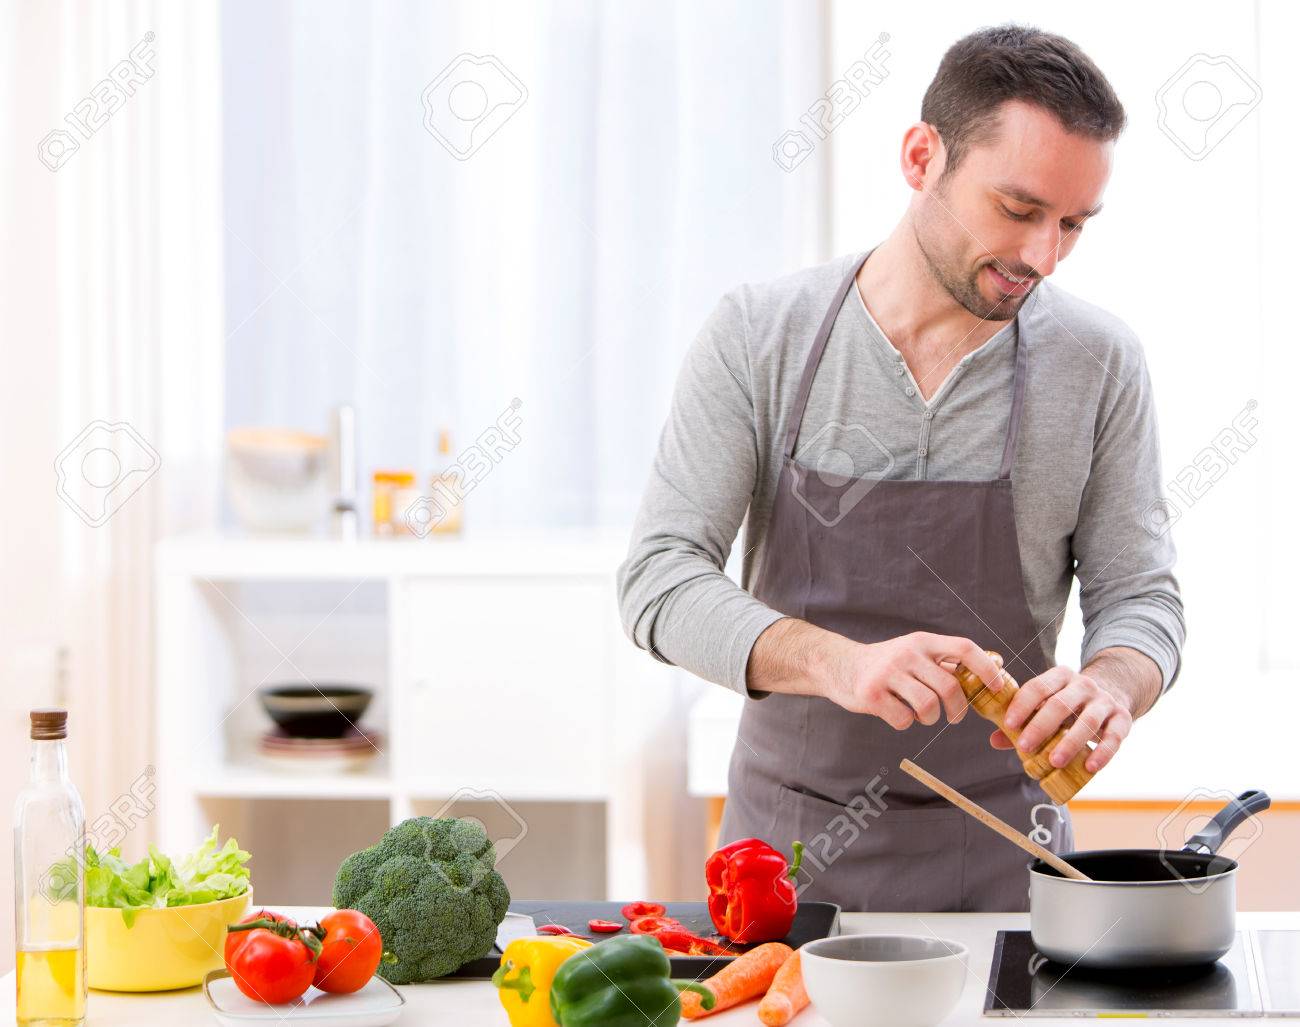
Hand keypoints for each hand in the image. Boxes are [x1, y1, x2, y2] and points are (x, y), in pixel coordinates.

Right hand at [822, 632, 1003, 729]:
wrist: (838, 665)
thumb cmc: (885, 664)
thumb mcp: (913, 652)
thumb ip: (942, 661)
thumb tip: (988, 672)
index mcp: (922, 642)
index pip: (964, 649)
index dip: (986, 668)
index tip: (997, 687)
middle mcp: (907, 653)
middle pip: (949, 686)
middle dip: (958, 710)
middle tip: (955, 718)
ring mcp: (888, 673)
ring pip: (928, 706)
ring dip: (930, 719)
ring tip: (921, 716)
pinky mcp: (871, 694)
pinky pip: (903, 719)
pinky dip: (905, 723)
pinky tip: (897, 713)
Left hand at [991, 665, 1134, 773]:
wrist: (1114, 692)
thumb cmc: (1071, 704)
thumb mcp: (1049, 704)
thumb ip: (1024, 720)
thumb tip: (995, 739)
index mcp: (1060, 676)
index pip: (1038, 687)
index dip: (1022, 705)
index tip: (1009, 724)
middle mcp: (1084, 685)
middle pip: (1060, 704)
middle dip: (1040, 726)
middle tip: (1025, 746)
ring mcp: (1105, 701)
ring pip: (1087, 720)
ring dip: (1070, 743)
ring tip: (1054, 762)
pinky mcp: (1122, 718)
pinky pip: (1114, 737)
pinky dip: (1102, 753)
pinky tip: (1089, 767)